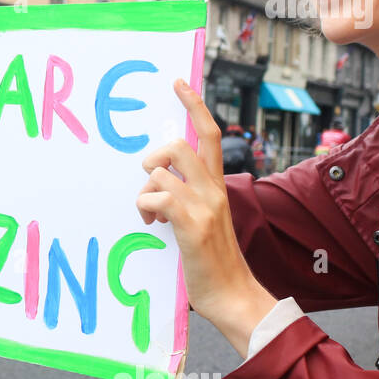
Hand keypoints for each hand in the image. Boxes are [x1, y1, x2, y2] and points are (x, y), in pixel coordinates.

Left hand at [134, 79, 275, 355]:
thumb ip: (186, 199)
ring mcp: (204, 205)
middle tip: (149, 178)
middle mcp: (214, 190)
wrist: (234, 296)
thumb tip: (157, 188)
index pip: (209, 133)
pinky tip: (150, 226)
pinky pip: (155, 198)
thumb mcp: (204, 221)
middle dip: (155, 155)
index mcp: (217, 186)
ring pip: (161, 171)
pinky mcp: (191, 224)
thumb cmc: (213, 262)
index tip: (178, 83)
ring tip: (150, 214)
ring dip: (145, 190)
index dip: (193, 104)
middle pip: (182, 144)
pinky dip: (144, 210)